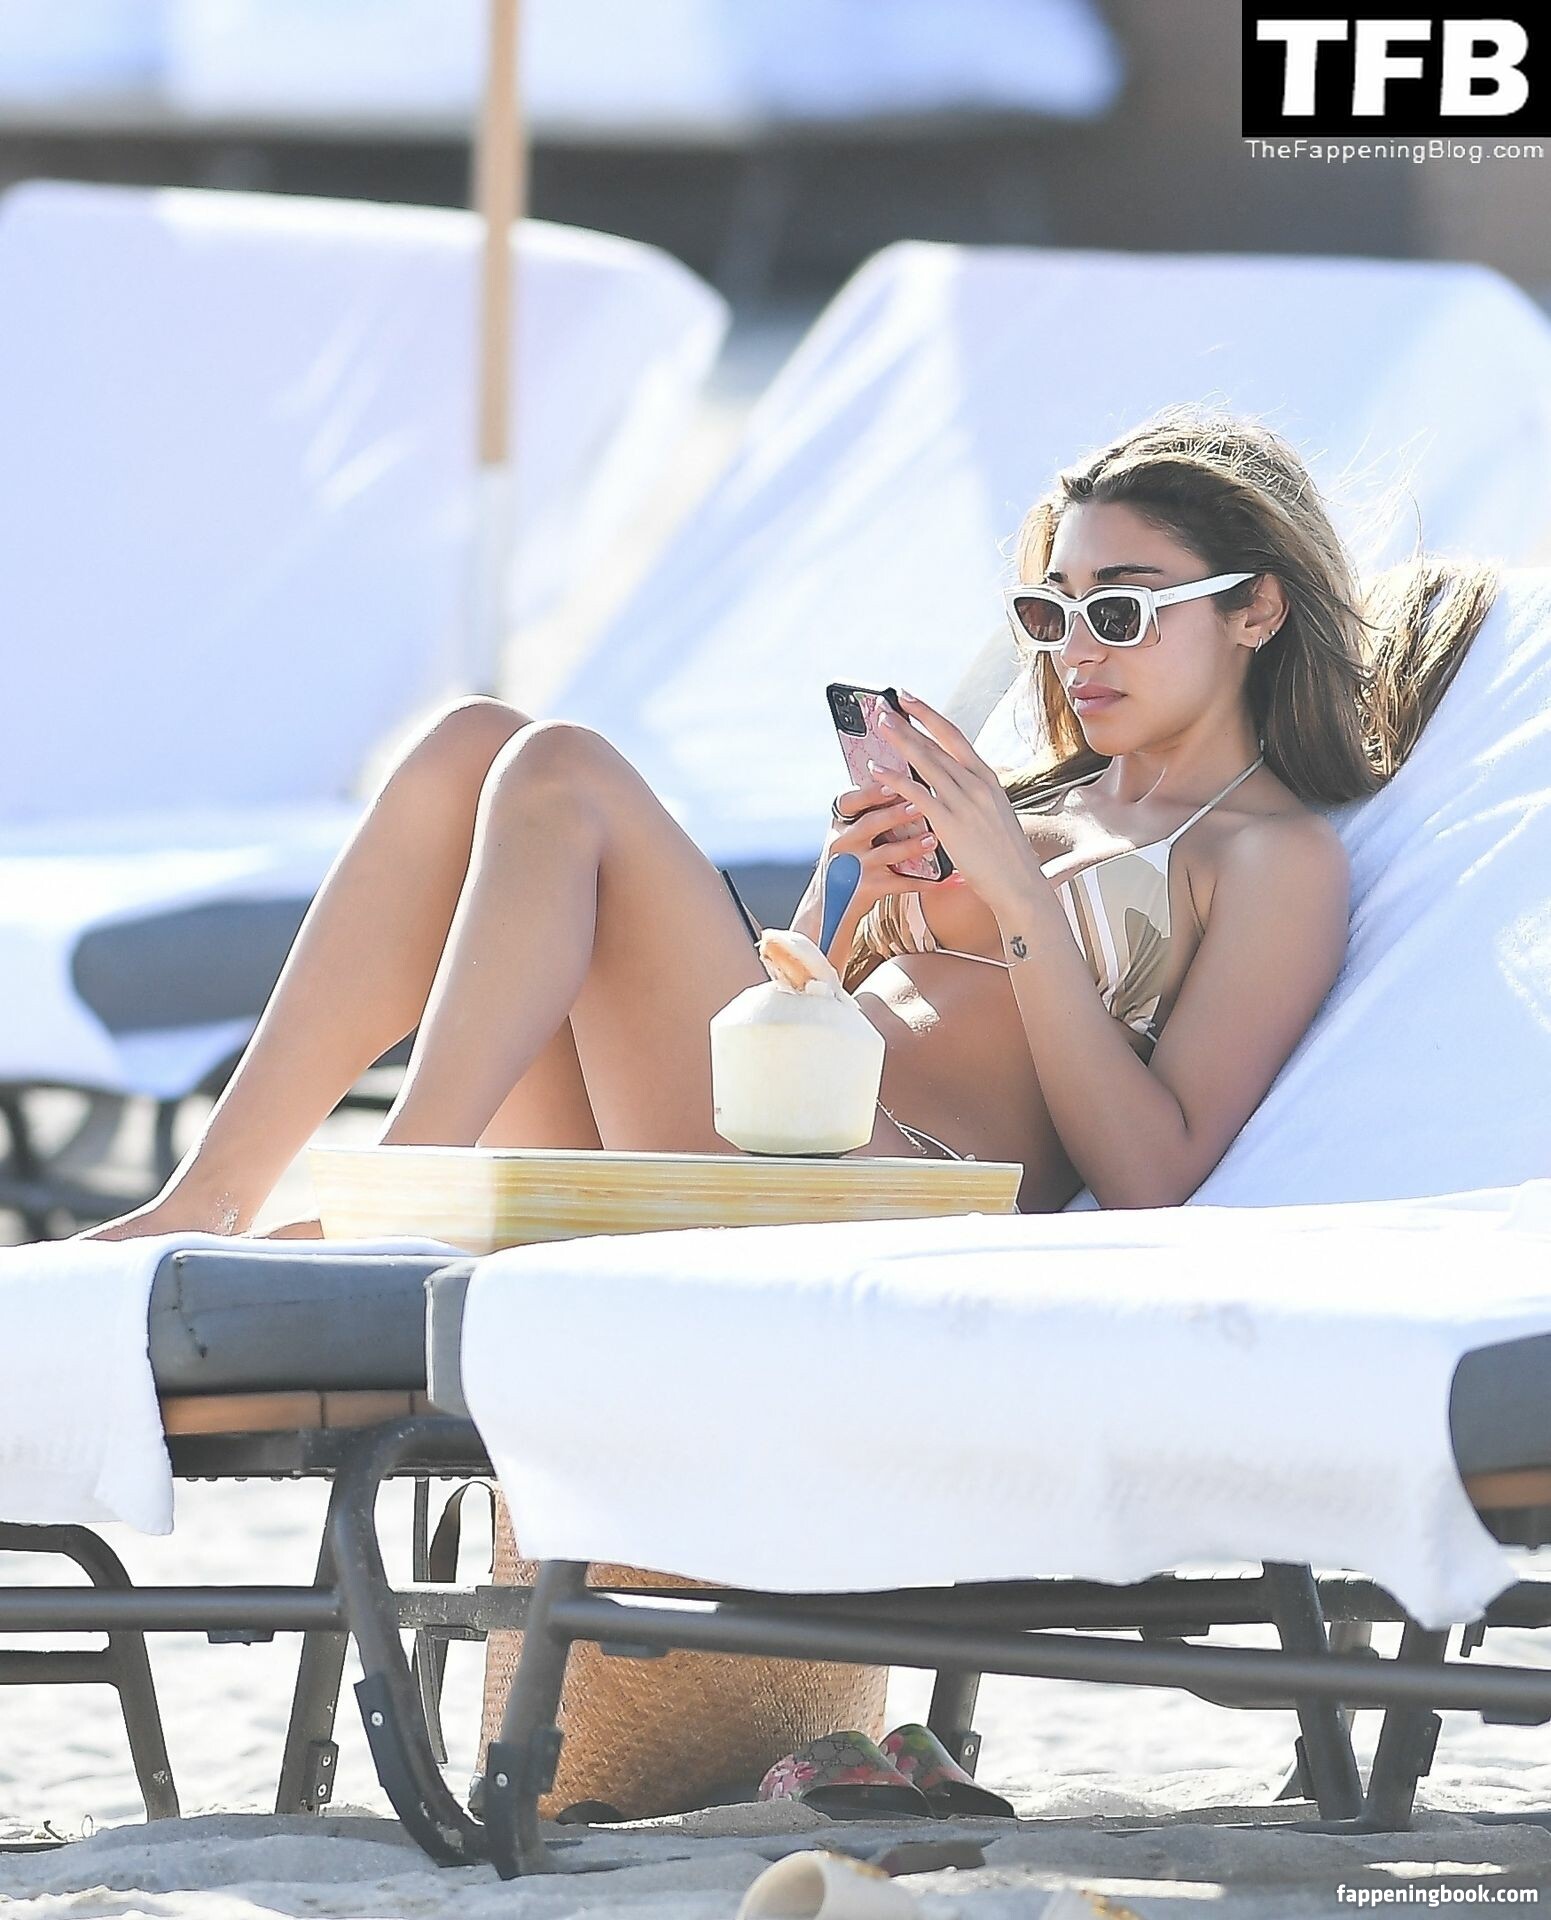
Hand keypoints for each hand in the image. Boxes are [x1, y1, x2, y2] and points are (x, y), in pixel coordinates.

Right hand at [825, 776, 941, 915]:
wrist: (831, 905)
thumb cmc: (852, 859)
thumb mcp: (850, 833)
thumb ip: (870, 810)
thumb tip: (905, 781)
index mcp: (840, 822)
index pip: (849, 801)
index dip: (870, 792)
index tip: (891, 785)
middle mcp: (843, 842)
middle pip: (868, 824)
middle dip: (894, 815)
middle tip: (919, 806)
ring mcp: (854, 867)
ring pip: (885, 853)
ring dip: (910, 847)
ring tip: (932, 840)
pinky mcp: (866, 889)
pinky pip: (898, 884)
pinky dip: (922, 882)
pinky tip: (942, 878)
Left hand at [868, 692, 1040, 917]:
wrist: (1018, 883)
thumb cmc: (1005, 855)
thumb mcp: (996, 812)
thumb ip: (976, 794)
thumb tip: (958, 782)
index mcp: (988, 778)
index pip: (954, 736)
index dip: (929, 715)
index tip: (910, 700)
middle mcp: (976, 784)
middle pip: (936, 743)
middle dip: (909, 721)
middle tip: (885, 703)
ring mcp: (963, 802)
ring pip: (925, 761)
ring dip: (900, 739)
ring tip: (879, 724)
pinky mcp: (949, 823)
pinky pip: (915, 794)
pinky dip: (893, 778)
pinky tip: (875, 769)